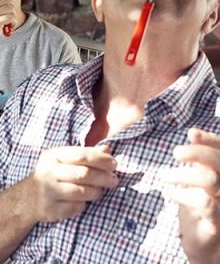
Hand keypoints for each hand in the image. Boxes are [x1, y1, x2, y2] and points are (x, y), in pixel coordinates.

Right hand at [29, 145, 117, 222]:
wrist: (28, 197)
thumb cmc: (52, 173)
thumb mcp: (64, 159)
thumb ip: (85, 154)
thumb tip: (107, 150)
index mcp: (53, 155)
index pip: (81, 155)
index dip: (100, 159)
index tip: (114, 164)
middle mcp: (49, 172)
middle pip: (83, 174)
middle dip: (103, 177)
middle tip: (114, 180)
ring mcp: (48, 191)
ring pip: (81, 192)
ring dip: (96, 192)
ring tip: (101, 191)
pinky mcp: (50, 209)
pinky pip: (75, 208)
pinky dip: (84, 205)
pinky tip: (84, 201)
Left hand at [162, 128, 219, 263]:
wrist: (206, 245)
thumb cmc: (200, 207)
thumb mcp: (199, 179)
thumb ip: (200, 158)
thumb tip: (193, 132)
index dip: (210, 140)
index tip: (191, 133)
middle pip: (219, 162)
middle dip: (196, 152)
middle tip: (175, 152)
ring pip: (210, 179)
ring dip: (184, 174)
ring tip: (164, 175)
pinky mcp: (217, 222)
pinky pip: (203, 203)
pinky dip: (183, 194)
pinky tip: (172, 192)